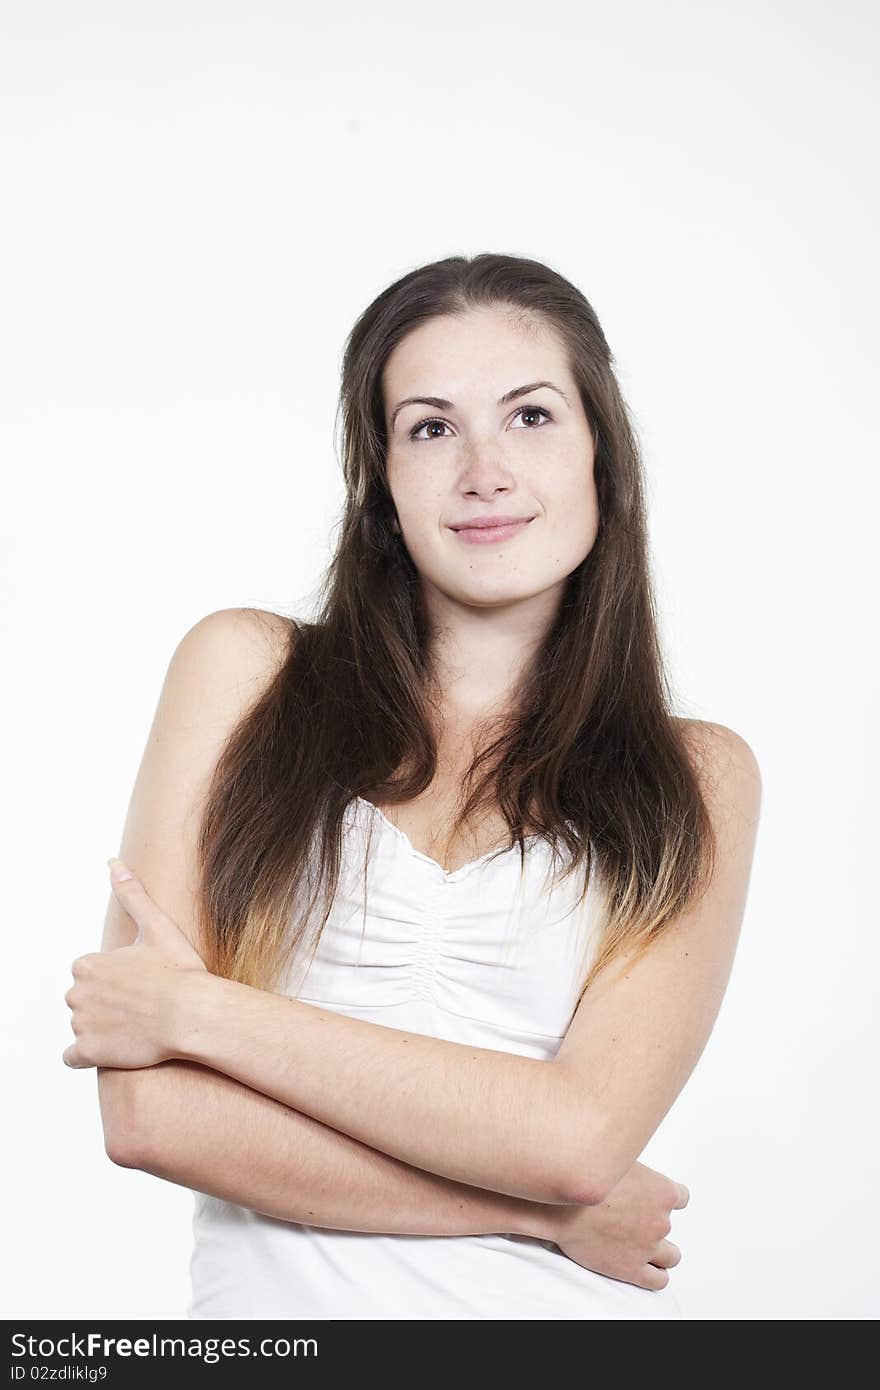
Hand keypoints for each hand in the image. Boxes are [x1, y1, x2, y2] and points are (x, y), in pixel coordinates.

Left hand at [63, 858, 207, 1070]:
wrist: (192, 1015)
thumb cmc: (180, 971)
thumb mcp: (157, 926)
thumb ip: (131, 894)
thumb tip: (114, 863)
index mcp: (87, 964)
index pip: (88, 973)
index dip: (115, 978)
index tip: (138, 982)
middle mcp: (76, 994)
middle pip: (83, 999)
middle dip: (105, 1003)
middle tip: (139, 1005)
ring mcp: (81, 1025)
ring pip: (82, 1026)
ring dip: (102, 1027)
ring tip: (136, 1026)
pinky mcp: (88, 1053)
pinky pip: (74, 1057)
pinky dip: (89, 1054)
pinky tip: (114, 1048)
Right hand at [544, 1162, 688, 1290]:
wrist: (560, 1206)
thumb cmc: (585, 1179)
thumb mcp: (618, 1160)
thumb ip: (635, 1170)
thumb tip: (634, 1167)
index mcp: (662, 1192)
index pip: (682, 1197)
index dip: (664, 1198)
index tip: (651, 1200)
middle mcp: (660, 1220)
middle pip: (669, 1226)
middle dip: (652, 1224)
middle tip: (630, 1220)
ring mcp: (648, 1247)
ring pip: (672, 1256)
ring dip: (659, 1252)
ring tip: (640, 1246)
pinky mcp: (633, 1269)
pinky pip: (659, 1280)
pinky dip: (655, 1275)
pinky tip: (643, 1267)